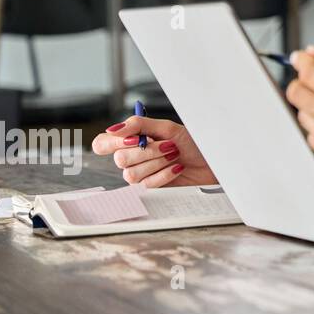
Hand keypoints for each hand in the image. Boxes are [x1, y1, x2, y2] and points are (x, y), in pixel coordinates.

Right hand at [91, 116, 216, 186]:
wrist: (210, 161)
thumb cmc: (191, 143)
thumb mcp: (167, 128)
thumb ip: (139, 125)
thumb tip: (113, 128)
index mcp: (131, 140)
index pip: (102, 143)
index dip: (112, 142)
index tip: (134, 139)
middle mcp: (131, 158)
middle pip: (119, 158)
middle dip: (147, 151)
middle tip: (168, 145)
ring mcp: (139, 174)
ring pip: (131, 173)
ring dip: (157, 162)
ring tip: (174, 155)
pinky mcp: (149, 188)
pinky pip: (147, 184)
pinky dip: (165, 173)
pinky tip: (177, 168)